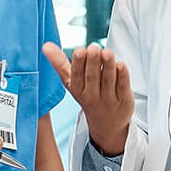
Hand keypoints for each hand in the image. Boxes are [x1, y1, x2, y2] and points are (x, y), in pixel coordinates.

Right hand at [43, 41, 133, 155]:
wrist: (107, 124)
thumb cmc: (88, 96)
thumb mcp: (71, 83)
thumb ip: (60, 63)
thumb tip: (46, 46)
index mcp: (77, 89)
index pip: (76, 76)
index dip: (78, 63)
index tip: (80, 50)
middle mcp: (92, 95)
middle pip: (92, 76)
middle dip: (92, 61)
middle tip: (94, 48)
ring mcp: (109, 98)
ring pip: (108, 79)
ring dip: (108, 65)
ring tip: (107, 52)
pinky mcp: (124, 98)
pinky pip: (123, 85)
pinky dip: (122, 75)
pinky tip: (120, 65)